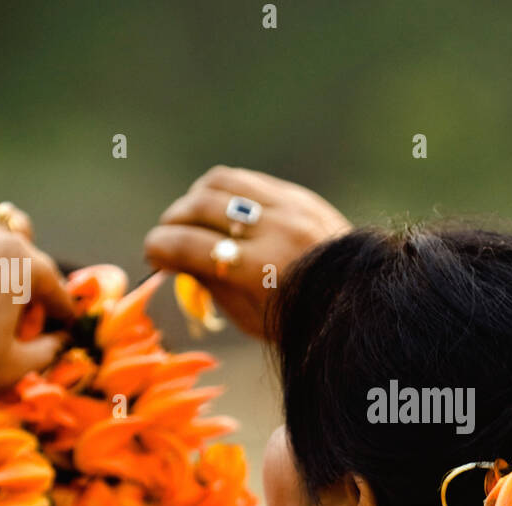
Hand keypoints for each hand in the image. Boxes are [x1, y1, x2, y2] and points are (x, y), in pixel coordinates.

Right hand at [143, 166, 350, 337]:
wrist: (360, 302)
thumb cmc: (300, 319)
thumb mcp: (249, 317)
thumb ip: (210, 285)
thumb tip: (174, 259)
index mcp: (261, 269)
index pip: (192, 246)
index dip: (160, 247)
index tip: (151, 253)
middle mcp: (275, 230)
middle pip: (201, 207)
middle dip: (173, 221)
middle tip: (166, 237)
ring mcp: (290, 208)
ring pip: (221, 182)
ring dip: (194, 198)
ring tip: (190, 219)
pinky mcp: (299, 197)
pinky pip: (247, 180)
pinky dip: (223, 191)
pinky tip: (218, 209)